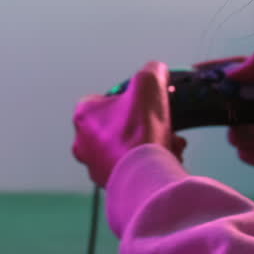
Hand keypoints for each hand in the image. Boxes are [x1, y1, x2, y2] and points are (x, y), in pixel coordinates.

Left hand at [72, 61, 187, 187]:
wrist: (144, 174)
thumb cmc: (140, 128)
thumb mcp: (148, 84)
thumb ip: (152, 71)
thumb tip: (157, 70)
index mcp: (83, 115)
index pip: (107, 98)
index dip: (132, 99)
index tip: (148, 104)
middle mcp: (83, 141)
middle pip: (120, 125)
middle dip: (145, 125)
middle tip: (162, 125)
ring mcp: (95, 164)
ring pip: (127, 147)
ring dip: (150, 142)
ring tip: (170, 144)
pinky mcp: (110, 183)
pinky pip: (132, 166)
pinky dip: (149, 160)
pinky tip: (167, 158)